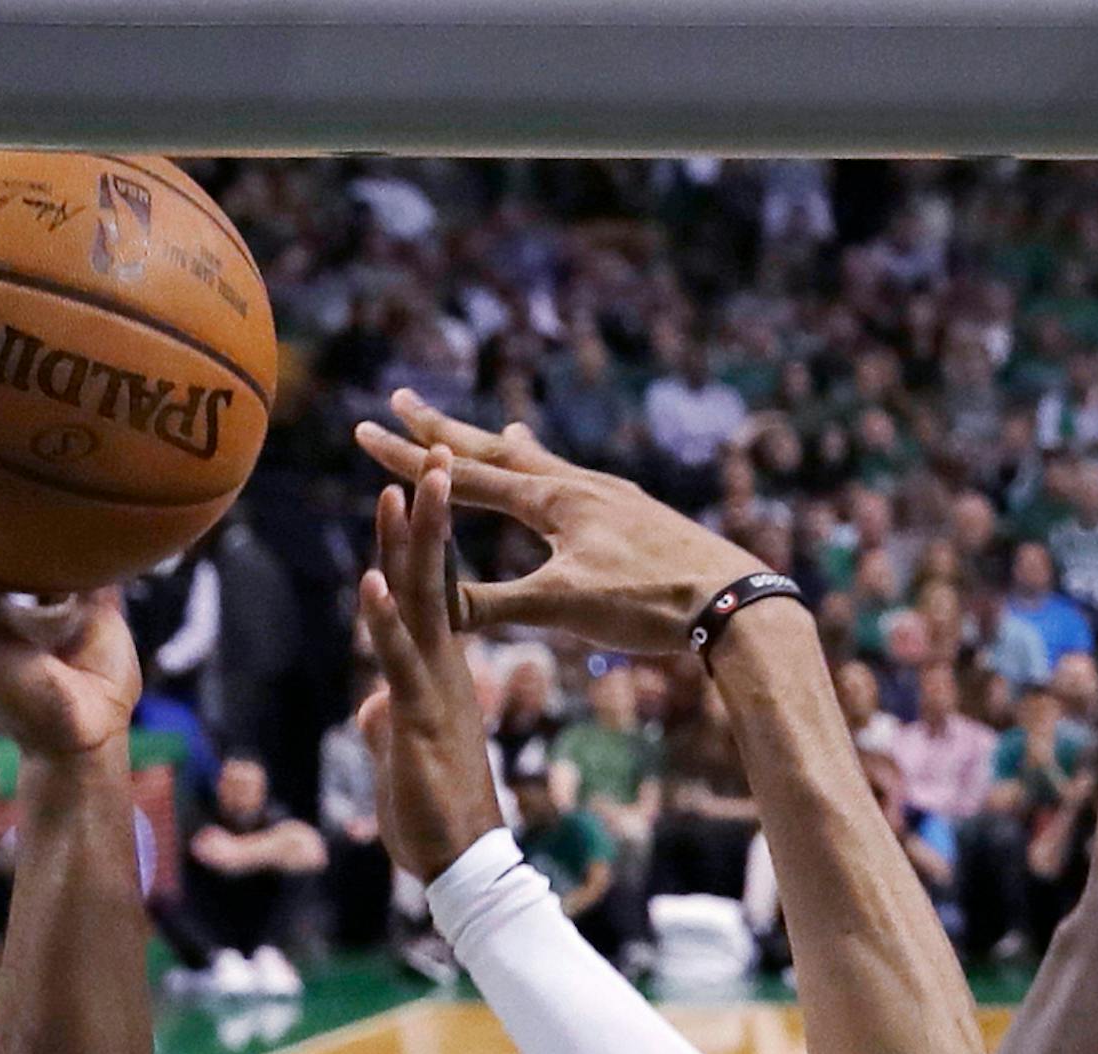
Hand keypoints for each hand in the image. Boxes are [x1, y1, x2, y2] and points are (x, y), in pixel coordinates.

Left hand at [355, 452, 506, 882]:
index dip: (420, 538)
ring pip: (419, 605)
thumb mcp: (399, 756)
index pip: (429, 591)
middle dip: (426, 514)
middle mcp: (442, 670)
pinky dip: (382, 620)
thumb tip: (371, 704)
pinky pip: (398, 662)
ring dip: (409, 545)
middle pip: (430, 579)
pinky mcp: (418, 720)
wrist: (462, 865)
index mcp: (439, 672)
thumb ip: (385, 719)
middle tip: (432, 453)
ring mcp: (432, 691)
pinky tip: (369, 578)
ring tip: (403, 488)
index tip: (417, 483)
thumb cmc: (433, 816)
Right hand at [356, 395, 766, 654]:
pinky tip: (574, 488)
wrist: (733, 600)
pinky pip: (582, 487)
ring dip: (509, 448)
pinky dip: (560, 478)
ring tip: (497, 427)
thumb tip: (432, 609)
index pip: (464, 477)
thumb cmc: (649, 605)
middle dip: (444, 431)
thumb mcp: (564, 607)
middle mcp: (578, 485)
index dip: (408, 459)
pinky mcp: (639, 517)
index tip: (364, 431)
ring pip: (544, 464)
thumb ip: (497, 606)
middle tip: (402, 400)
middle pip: (497, 452)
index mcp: (553, 501)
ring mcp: (612, 497)